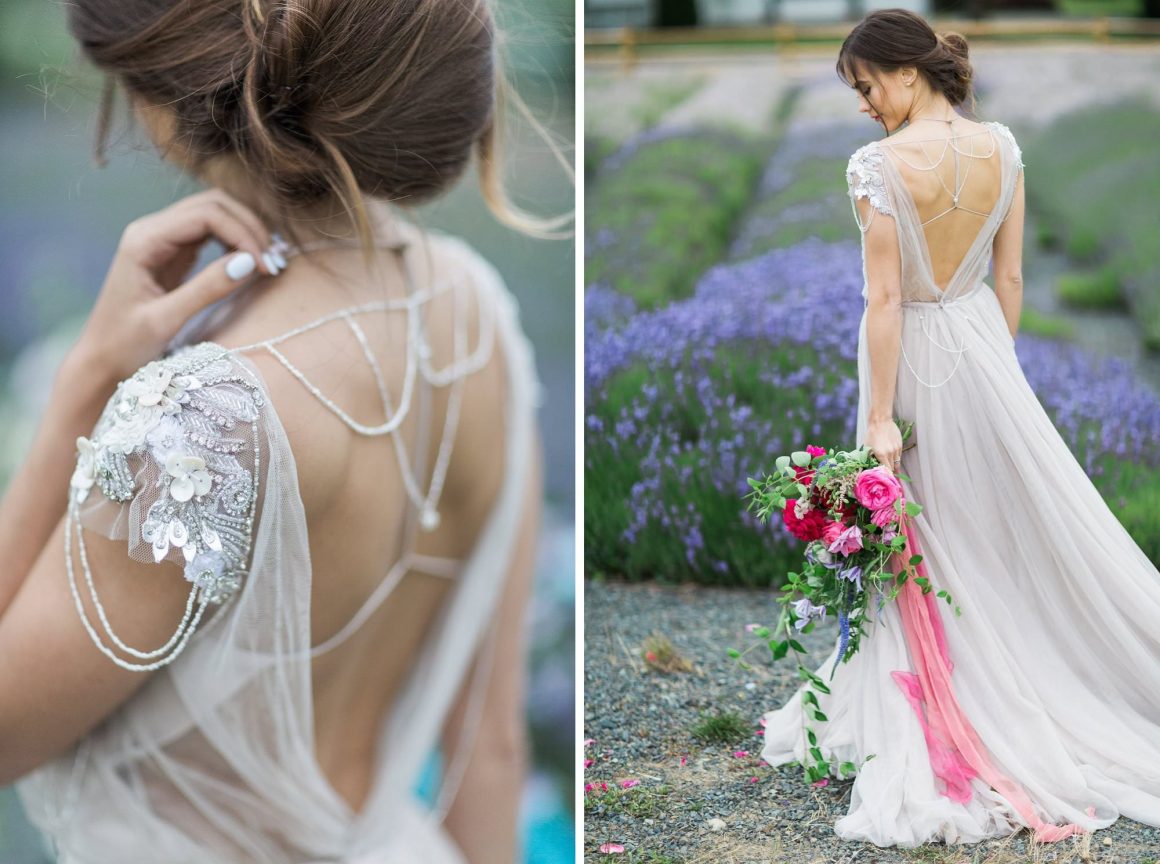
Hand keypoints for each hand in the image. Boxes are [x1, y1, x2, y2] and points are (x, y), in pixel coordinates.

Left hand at [68, 189, 282, 383]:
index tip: (265, 267)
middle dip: (248, 228)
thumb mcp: (167, 319)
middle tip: (272, 262)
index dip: (242, 235)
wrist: (101, 358)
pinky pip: (211, 233)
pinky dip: (236, 243)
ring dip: (245, 233)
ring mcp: (163, 239)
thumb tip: (251, 262)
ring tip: (265, 262)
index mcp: (144, 239)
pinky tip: (249, 264)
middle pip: (213, 205)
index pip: (206, 215)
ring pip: (215, 214)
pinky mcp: (174, 252)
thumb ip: (207, 288)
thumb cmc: (125, 343)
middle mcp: (152, 230)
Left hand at [865, 417, 902, 475]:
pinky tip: (892, 460)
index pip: (886, 470)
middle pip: (893, 468)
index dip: (887, 477)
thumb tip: (869, 468)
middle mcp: (890, 453)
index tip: (887, 483)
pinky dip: (895, 459)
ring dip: (894, 467)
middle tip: (888, 479)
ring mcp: (896, 449)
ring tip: (892, 472)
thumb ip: (869, 458)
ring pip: (897, 462)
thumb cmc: (871, 434)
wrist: (880, 421)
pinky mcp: (900, 445)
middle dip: (890, 474)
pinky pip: (898, 456)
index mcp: (881, 455)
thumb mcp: (867, 447)